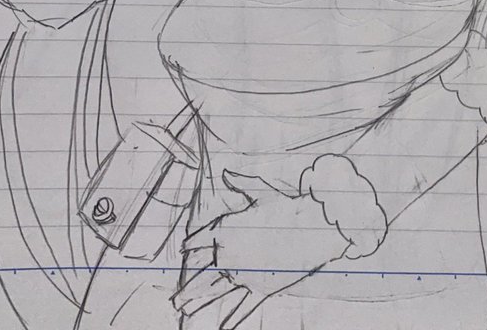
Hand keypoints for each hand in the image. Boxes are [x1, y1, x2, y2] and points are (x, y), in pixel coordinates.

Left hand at [173, 180, 349, 323]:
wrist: (311, 227)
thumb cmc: (286, 207)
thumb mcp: (261, 192)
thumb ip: (241, 184)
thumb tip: (226, 172)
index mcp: (225, 229)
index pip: (201, 239)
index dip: (192, 245)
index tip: (185, 250)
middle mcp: (228, 253)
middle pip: (201, 269)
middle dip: (188, 282)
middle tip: (174, 297)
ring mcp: (242, 272)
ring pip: (213, 289)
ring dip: (197, 299)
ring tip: (183, 309)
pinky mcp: (258, 286)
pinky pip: (241, 305)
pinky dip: (231, 318)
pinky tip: (222, 327)